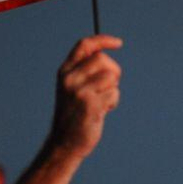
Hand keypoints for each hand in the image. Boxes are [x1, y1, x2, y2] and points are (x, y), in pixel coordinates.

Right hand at [48, 35, 121, 158]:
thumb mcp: (72, 89)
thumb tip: (107, 57)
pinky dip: (113, 102)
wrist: (64, 143)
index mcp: (65, 72)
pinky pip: (113, 94)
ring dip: (113, 89)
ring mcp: (79, 91)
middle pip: (102, 59)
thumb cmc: (74, 115)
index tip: (118, 43)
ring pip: (110, 77)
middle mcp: (70, 79)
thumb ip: (85, 72)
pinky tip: (102, 111)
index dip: (103, 40)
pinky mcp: (90, 104)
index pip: (84, 46)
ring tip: (103, 102)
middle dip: (113, 71)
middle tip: (111, 85)